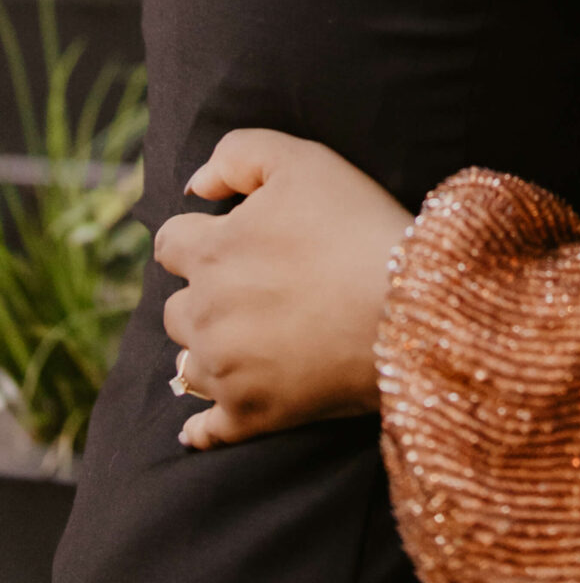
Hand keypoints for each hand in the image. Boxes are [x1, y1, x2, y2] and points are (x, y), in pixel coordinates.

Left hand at [155, 131, 409, 449]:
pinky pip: (205, 430)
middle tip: (251, 291)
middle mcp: (203, 313)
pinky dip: (202, 427)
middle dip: (204, 295)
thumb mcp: (304, 160)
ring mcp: (223, 370)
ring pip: (186, 364)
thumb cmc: (359, 225)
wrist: (408, 306)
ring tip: (245, 342)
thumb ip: (238, 153)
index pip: (169, 244)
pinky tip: (200, 426)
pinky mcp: (247, 415)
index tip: (233, 240)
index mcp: (210, 253)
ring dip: (206, 350)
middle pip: (176, 307)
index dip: (199, 237)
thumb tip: (195, 186)